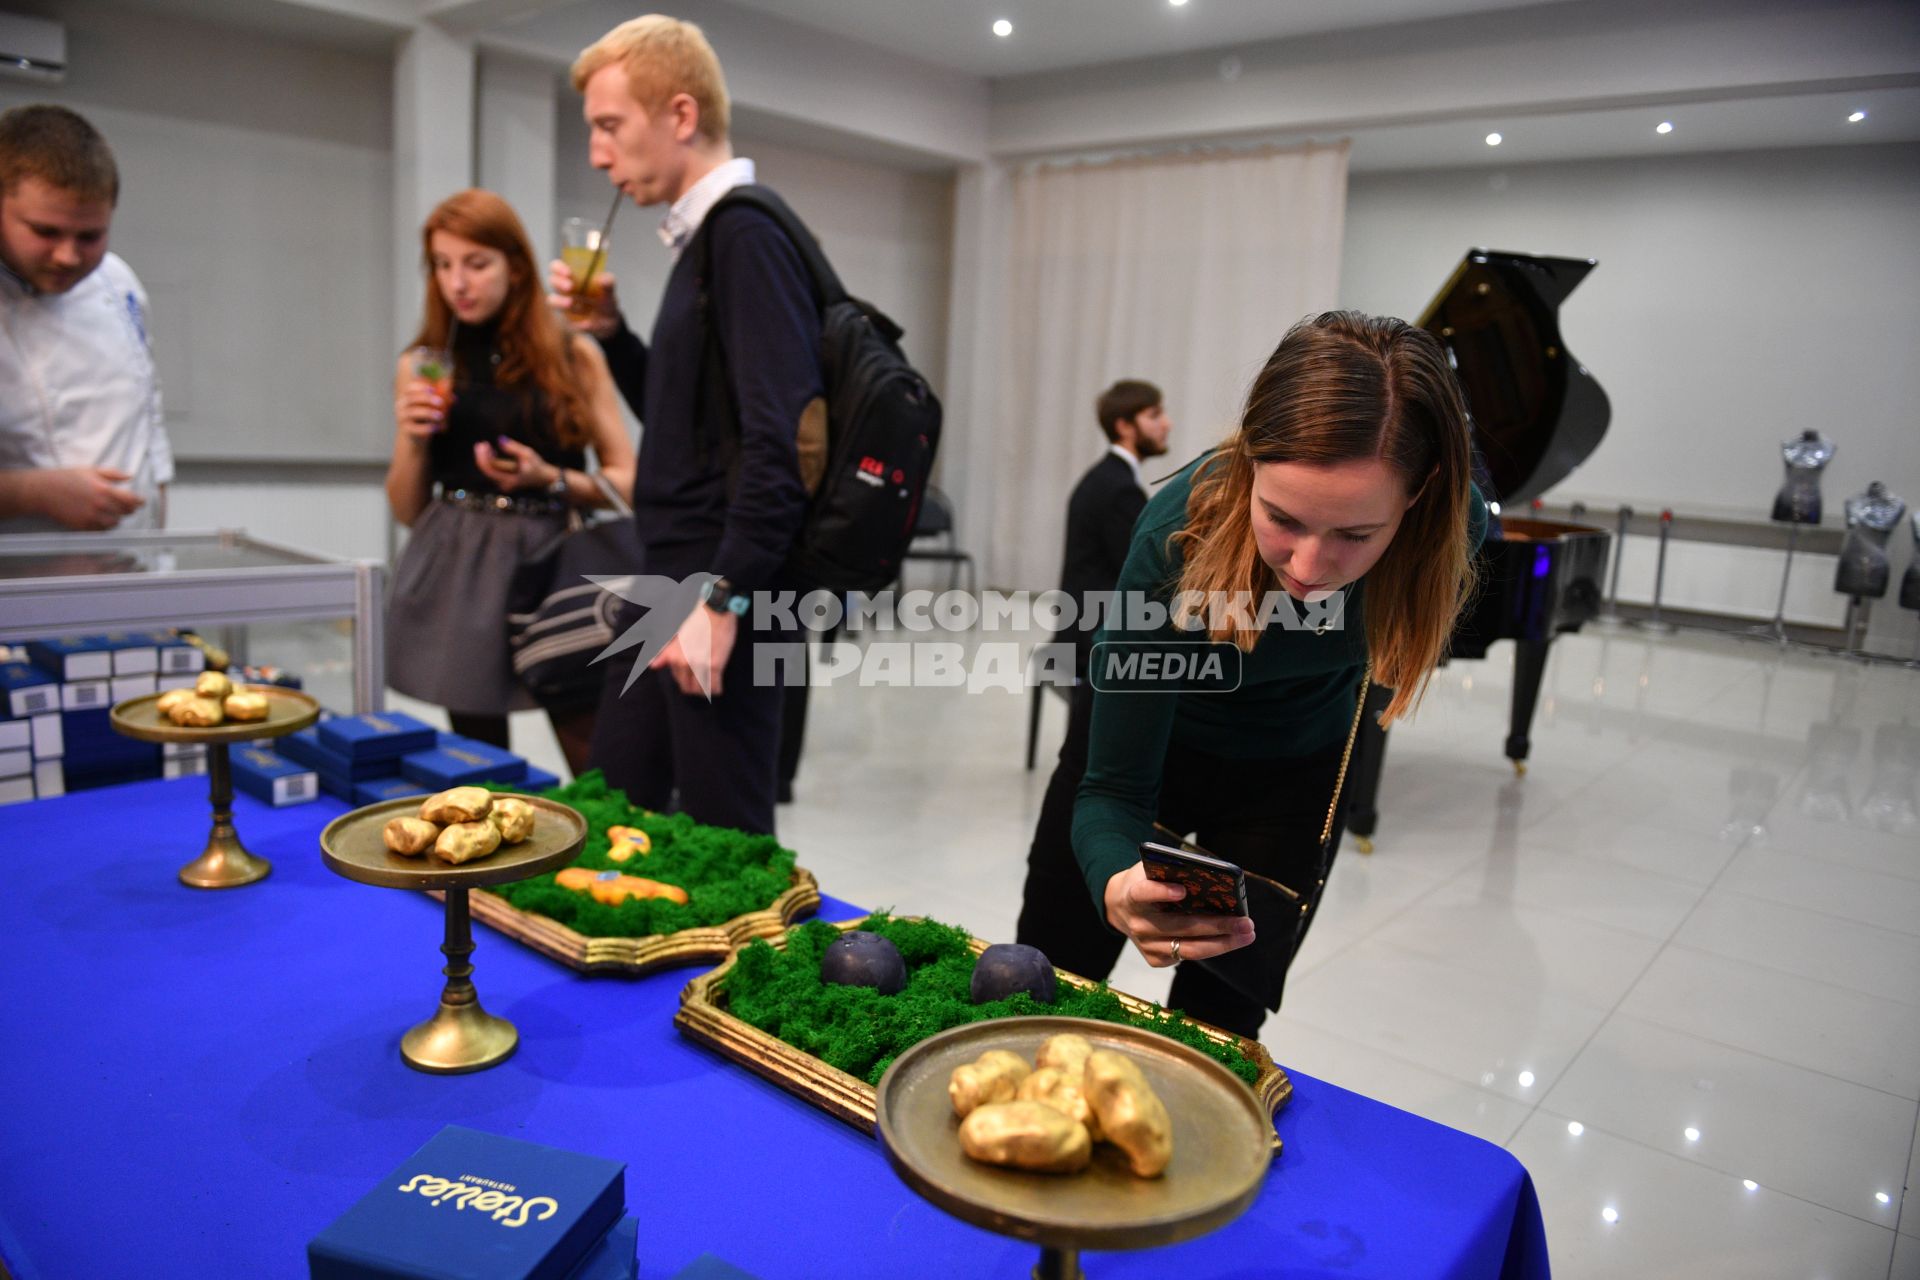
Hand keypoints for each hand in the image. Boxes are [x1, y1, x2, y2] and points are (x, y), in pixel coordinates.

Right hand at [40, 467, 143, 530]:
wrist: (43, 491)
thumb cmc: (66, 478)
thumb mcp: (90, 470)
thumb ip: (112, 474)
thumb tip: (129, 477)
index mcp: (104, 490)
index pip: (132, 500)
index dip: (139, 501)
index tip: (140, 501)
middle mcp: (100, 505)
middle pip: (126, 513)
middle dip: (128, 509)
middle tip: (126, 505)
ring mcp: (92, 517)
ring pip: (115, 523)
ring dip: (116, 518)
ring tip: (111, 511)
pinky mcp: (83, 526)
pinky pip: (102, 530)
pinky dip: (105, 525)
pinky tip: (101, 518)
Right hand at [396, 376, 447, 438]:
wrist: (414, 437)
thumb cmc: (424, 419)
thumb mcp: (431, 409)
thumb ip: (441, 402)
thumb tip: (454, 398)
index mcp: (407, 398)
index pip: (410, 389)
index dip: (420, 387)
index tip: (432, 389)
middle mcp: (402, 406)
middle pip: (412, 399)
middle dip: (427, 399)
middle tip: (441, 402)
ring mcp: (402, 418)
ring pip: (413, 412)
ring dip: (428, 413)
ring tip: (440, 416)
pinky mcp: (406, 430)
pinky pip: (415, 428)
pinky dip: (425, 428)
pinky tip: (435, 428)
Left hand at [473, 437, 558, 492]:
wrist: (544, 478)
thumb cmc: (537, 465)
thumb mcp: (528, 454)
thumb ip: (514, 447)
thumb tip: (500, 439)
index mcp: (509, 480)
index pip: (489, 469)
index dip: (483, 457)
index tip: (483, 444)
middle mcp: (504, 484)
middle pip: (487, 471)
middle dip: (481, 457)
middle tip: (480, 444)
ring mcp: (504, 483)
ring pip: (488, 471)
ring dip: (484, 458)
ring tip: (484, 445)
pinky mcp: (504, 481)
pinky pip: (493, 471)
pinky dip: (490, 461)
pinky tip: (490, 451)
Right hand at [546, 258, 621, 338]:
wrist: (609, 321)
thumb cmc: (605, 298)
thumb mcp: (610, 291)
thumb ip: (608, 283)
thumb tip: (603, 279)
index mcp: (572, 276)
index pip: (556, 267)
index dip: (559, 268)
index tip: (568, 273)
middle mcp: (564, 288)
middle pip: (552, 281)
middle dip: (559, 283)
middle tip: (570, 287)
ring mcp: (563, 304)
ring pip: (553, 300)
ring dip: (561, 301)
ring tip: (571, 303)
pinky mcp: (568, 320)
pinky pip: (569, 321)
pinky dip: (578, 322)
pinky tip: (588, 323)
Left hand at [649, 604, 736, 697]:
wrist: (715, 610)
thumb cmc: (697, 621)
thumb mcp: (676, 636)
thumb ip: (664, 653)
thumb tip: (652, 666)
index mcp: (673, 656)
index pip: (678, 680)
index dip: (687, 679)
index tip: (694, 675)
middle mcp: (683, 662)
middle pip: (688, 688)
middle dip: (696, 687)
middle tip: (704, 680)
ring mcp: (699, 665)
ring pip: (701, 690)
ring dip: (706, 690)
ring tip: (711, 683)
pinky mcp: (715, 665)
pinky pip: (715, 687)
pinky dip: (717, 689)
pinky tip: (718, 686)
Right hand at [1102, 863, 1255, 967]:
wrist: (1119, 906)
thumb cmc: (1145, 881)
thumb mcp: (1151, 868)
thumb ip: (1172, 869)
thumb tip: (1213, 875)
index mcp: (1133, 895)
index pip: (1144, 893)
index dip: (1161, 893)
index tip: (1182, 891)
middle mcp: (1138, 923)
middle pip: (1181, 927)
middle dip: (1217, 925)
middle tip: (1245, 922)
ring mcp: (1146, 944)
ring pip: (1189, 949)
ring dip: (1222, 943)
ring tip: (1246, 934)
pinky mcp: (1154, 959)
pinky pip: (1187, 956)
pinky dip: (1211, 948)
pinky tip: (1230, 940)